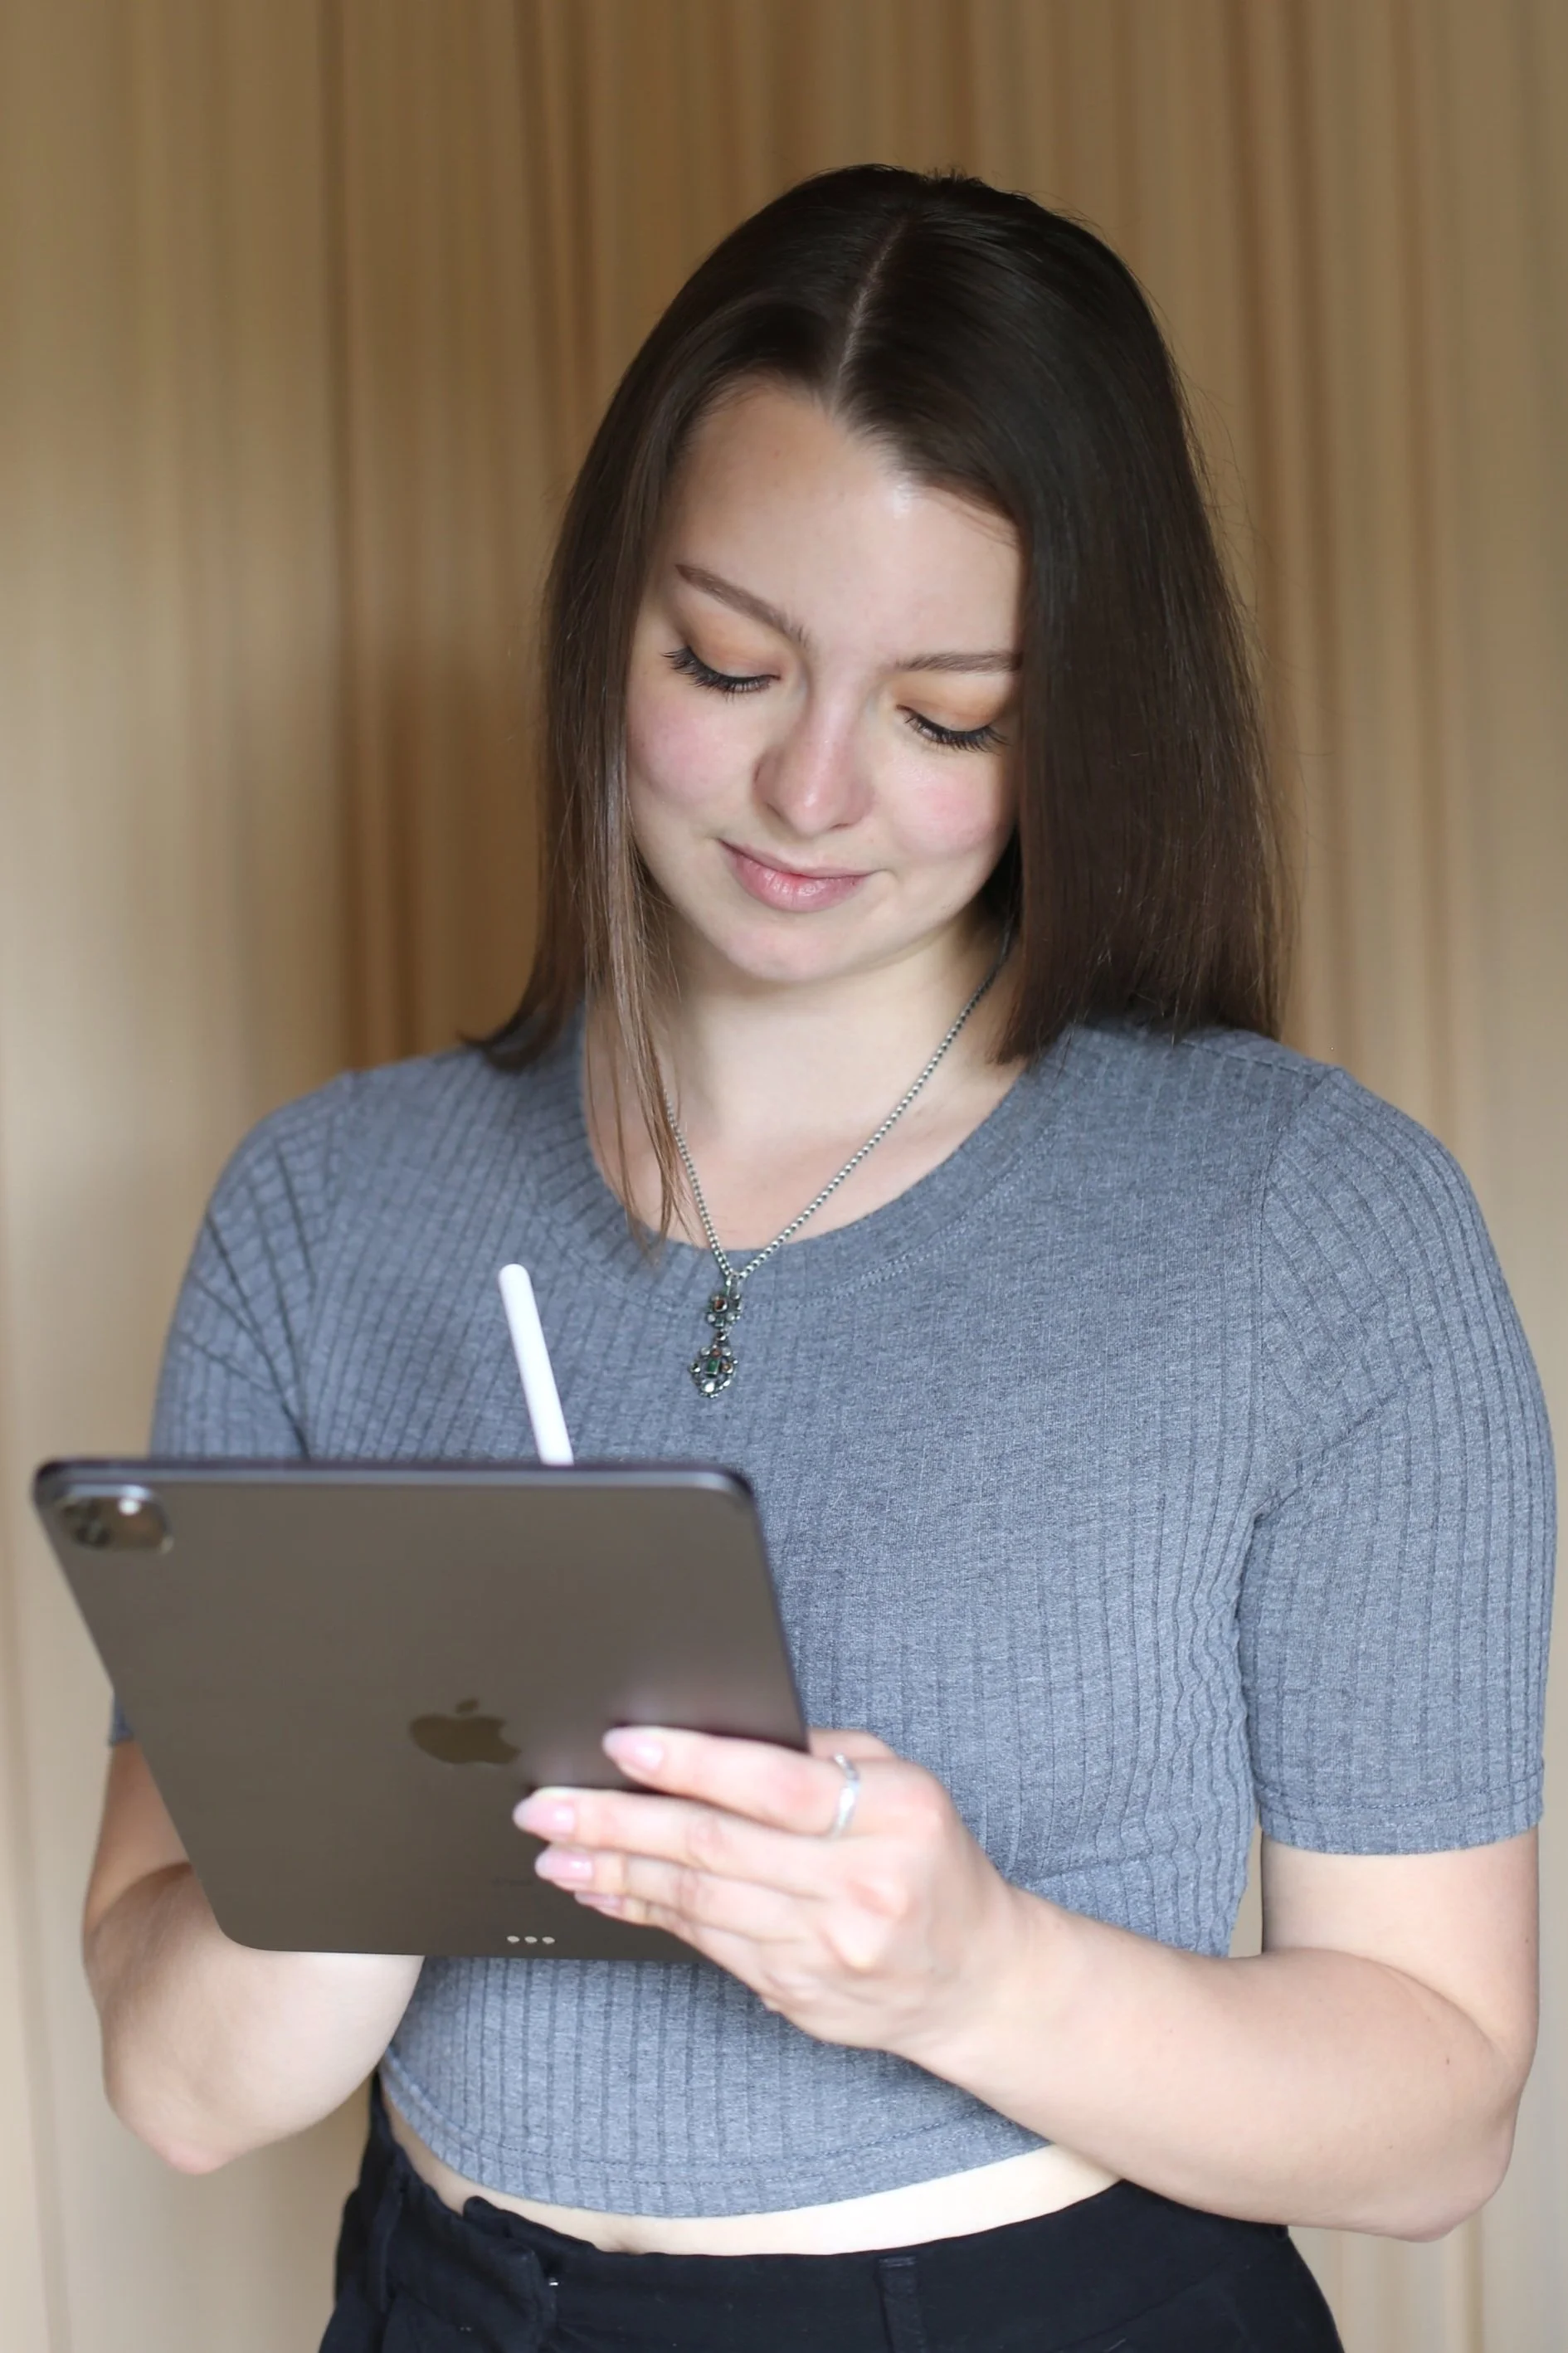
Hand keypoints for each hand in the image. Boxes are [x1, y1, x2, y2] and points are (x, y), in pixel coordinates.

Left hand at [512, 1727, 1027, 2062]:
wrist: (977, 1977)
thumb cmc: (930, 1859)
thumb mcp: (904, 1783)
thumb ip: (822, 1755)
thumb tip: (715, 1733)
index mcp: (891, 1815)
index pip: (772, 1784)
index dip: (689, 1763)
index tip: (621, 1747)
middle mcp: (859, 1885)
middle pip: (717, 1846)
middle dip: (620, 1822)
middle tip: (549, 1806)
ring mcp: (825, 1949)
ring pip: (698, 1901)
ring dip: (616, 1873)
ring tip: (557, 1849)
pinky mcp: (796, 1993)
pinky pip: (705, 1945)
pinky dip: (647, 1914)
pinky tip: (605, 1892)